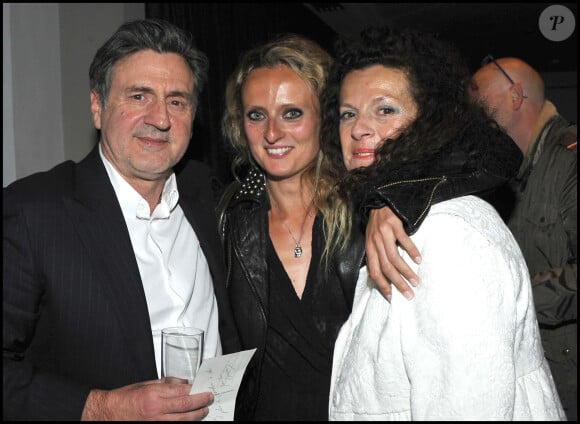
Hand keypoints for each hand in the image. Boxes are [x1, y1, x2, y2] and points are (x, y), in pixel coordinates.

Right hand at [81, 378, 212, 420]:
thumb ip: (166, 384)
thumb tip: (183, 384)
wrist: (108, 414)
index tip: (203, 389)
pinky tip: (189, 421)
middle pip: (185, 406)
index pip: (182, 392)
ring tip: (203, 411)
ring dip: (196, 416)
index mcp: (153, 394)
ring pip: (182, 420)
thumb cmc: (124, 398)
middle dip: (200, 403)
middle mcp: (156, 409)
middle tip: (209, 399)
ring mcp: (155, 422)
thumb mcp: (145, 385)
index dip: (195, 390)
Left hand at [366, 207, 421, 301]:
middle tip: (409, 294)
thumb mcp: (372, 239)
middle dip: (397, 283)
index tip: (391, 297)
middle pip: (386, 267)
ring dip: (406, 271)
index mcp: (369, 247)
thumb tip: (386, 275)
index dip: (382, 285)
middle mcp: (374, 241)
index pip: (373, 271)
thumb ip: (377, 254)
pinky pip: (404, 240)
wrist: (380, 199)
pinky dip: (412, 251)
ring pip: (394, 257)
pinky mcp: (394, 223)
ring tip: (415, 281)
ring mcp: (384, 232)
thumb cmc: (378, 223)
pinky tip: (419, 259)